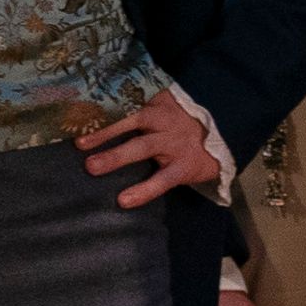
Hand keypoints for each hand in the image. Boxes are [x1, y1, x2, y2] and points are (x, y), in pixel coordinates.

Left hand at [79, 93, 222, 210]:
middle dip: (104, 133)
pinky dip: (143, 190)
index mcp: (155, 105)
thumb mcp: (167, 106)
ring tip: (92, 166)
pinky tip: (125, 200)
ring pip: (142, 147)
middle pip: (131, 123)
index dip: (103, 110)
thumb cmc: (186, 122)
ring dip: (116, 156)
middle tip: (79, 144)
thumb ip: (142, 106)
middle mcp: (162, 121)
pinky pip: (162, 179)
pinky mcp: (184, 166)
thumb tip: (102, 111)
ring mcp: (173, 143)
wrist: (226, 133)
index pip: (125, 105)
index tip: (78, 114)